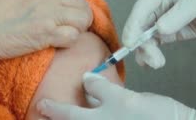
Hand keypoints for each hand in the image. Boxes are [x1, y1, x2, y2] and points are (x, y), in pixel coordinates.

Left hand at [37, 73, 195, 119]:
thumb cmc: (154, 117)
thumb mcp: (124, 100)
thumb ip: (101, 90)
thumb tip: (86, 80)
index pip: (70, 116)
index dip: (54, 110)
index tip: (40, 106)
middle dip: (63, 115)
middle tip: (47, 108)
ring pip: (89, 118)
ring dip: (79, 113)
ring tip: (70, 105)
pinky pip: (103, 116)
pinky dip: (96, 109)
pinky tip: (97, 100)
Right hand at [123, 0, 195, 68]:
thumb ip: (179, 15)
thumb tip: (159, 29)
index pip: (141, 7)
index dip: (133, 25)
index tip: (130, 43)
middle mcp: (156, 1)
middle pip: (139, 23)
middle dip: (141, 42)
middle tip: (152, 59)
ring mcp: (159, 16)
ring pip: (143, 35)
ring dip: (146, 51)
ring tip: (157, 63)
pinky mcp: (164, 30)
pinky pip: (152, 42)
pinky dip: (150, 52)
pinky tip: (152, 63)